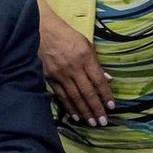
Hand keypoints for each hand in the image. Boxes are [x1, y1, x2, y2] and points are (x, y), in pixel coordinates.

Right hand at [36, 0, 112, 125]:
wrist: (41, 29)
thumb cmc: (66, 35)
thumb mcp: (85, 44)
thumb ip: (96, 63)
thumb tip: (108, 80)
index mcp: (84, 56)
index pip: (98, 80)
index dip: (105, 94)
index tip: (111, 107)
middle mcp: (73, 66)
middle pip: (87, 92)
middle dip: (96, 108)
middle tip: (103, 122)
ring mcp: (60, 73)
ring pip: (74, 96)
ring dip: (84, 111)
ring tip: (91, 122)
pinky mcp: (49, 76)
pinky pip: (61, 95)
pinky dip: (69, 106)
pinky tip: (75, 115)